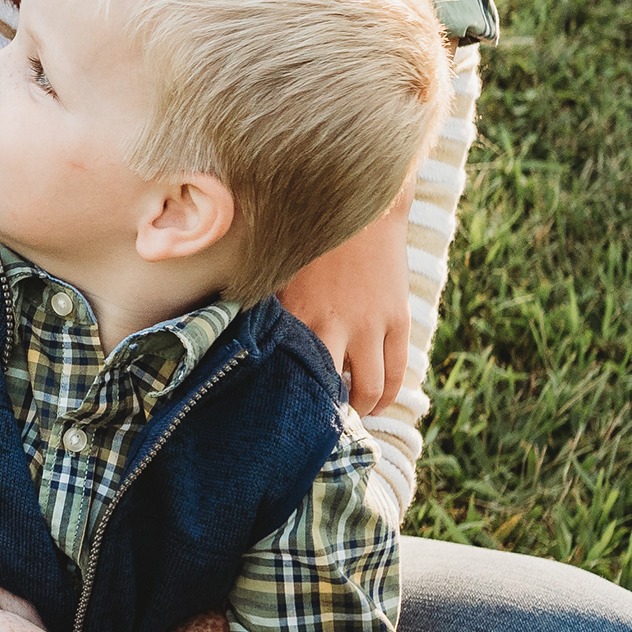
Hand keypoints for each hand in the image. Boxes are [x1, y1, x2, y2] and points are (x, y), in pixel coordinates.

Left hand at [279, 191, 417, 415]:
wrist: (361, 205)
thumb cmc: (308, 239)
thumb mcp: (276, 273)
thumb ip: (262, 310)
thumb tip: (234, 340)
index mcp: (297, 316)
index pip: (288, 376)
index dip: (285, 403)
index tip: (278, 419)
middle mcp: (334, 326)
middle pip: (328, 392)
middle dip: (322, 415)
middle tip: (315, 426)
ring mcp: (370, 325)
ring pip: (370, 390)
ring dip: (361, 410)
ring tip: (352, 416)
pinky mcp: (397, 320)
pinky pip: (397, 372)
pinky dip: (388, 394)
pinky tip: (377, 402)